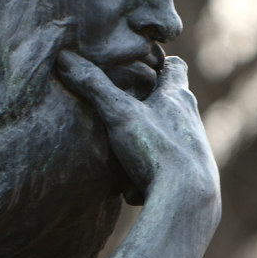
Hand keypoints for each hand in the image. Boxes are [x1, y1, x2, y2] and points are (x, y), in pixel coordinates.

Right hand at [57, 51, 219, 212]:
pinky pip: (163, 174)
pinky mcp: (190, 179)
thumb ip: (92, 86)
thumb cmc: (156, 149)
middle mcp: (190, 121)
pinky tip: (136, 192)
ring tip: (123, 160)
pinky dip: (149, 180)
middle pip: (168, 106)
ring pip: (162, 143)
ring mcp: (192, 151)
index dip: (159, 63)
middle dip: (145, 109)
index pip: (175, 68)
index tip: (141, 66)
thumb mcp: (118, 113)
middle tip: (121, 112)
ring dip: (143, 149)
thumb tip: (64, 57)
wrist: (187, 200)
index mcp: (176, 97)